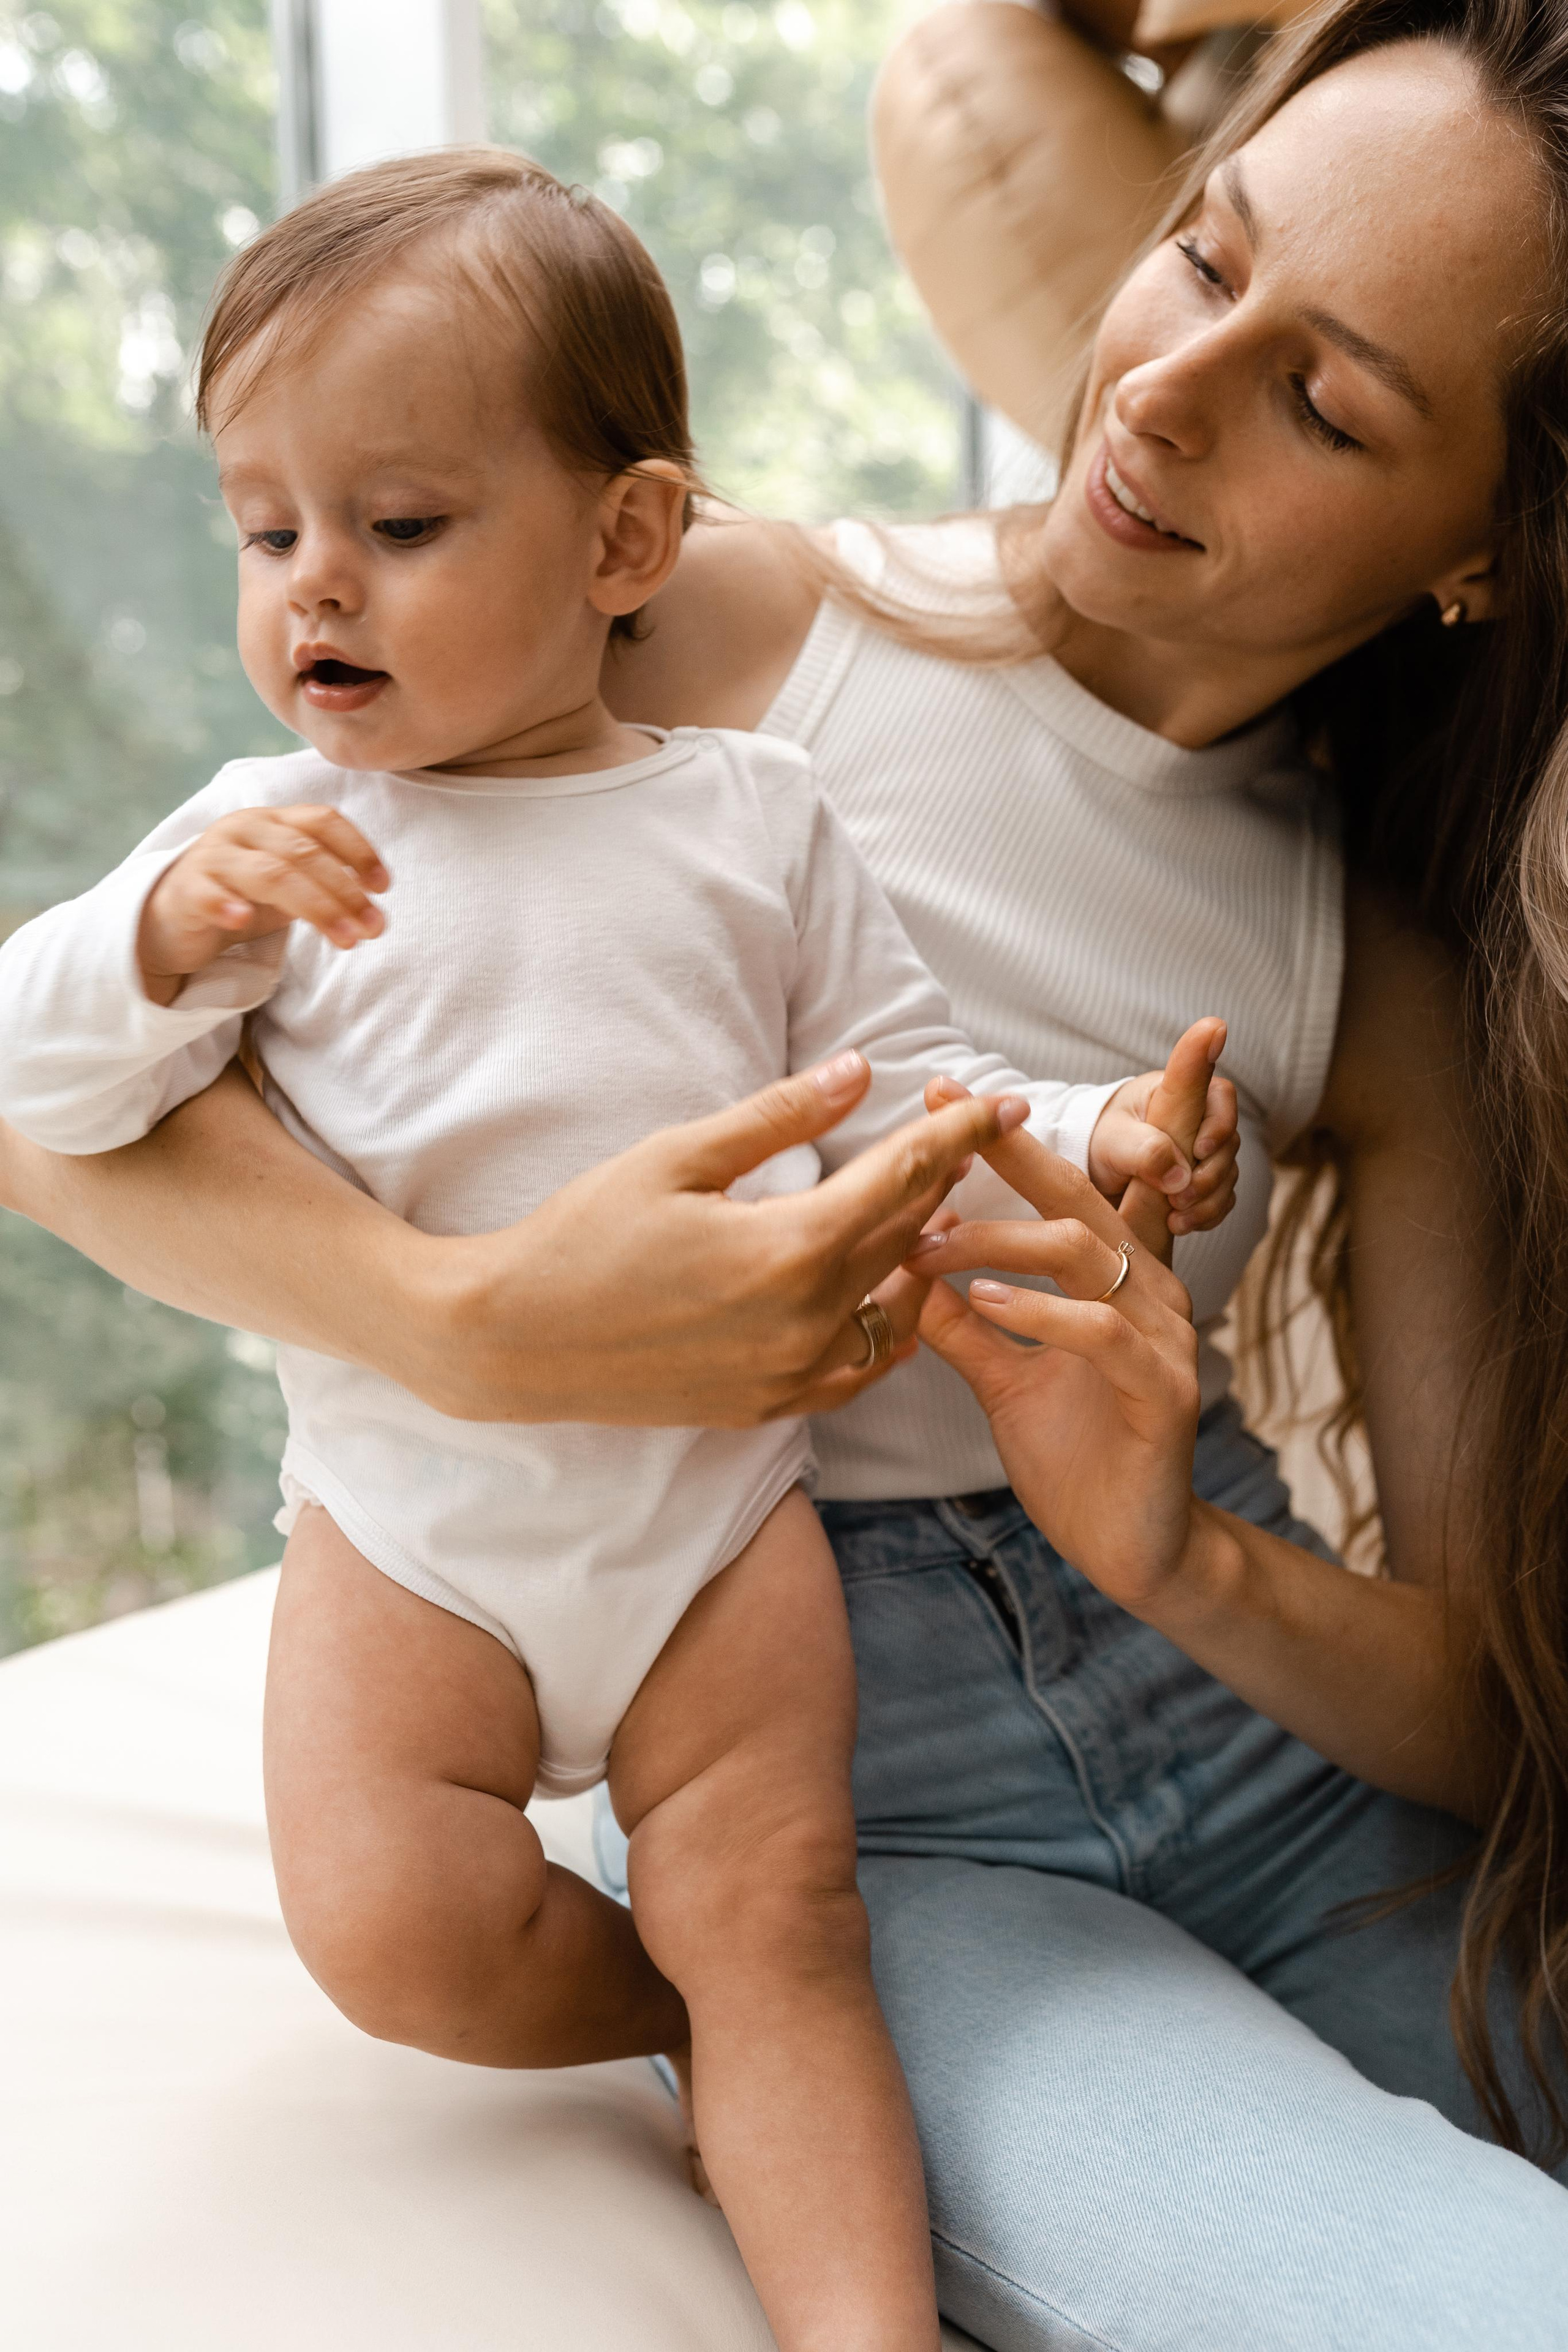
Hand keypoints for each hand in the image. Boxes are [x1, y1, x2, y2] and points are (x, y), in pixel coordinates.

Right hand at [138, 804, 389, 1005]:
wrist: (174, 918)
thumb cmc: (241, 897)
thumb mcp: (288, 886)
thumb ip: (324, 886)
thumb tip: (372, 911)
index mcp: (273, 820)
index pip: (322, 821)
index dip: (358, 850)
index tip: (383, 887)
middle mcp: (244, 829)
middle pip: (304, 852)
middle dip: (345, 891)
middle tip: (373, 928)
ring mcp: (212, 856)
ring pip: (271, 873)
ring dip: (315, 907)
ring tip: (345, 940)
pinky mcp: (185, 889)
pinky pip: (207, 893)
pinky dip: (226, 904)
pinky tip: (244, 920)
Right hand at [425, 1052, 1032, 1426]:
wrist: (515, 1339)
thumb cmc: (584, 1234)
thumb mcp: (679, 1156)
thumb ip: (779, 1117)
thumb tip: (860, 1069)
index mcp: (790, 1246)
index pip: (905, 1176)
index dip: (959, 1132)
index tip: (1001, 1100)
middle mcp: (807, 1320)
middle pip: (910, 1237)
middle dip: (947, 1181)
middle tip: (974, 1139)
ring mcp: (791, 1374)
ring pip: (897, 1310)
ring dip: (922, 1257)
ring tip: (934, 1211)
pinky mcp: (770, 1407)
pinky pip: (860, 1370)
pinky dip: (886, 1329)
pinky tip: (888, 1294)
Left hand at [907, 1124, 1202, 1614]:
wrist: (1133, 1549)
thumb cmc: (1074, 1455)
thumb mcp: (1004, 1377)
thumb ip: (963, 1324)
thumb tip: (903, 1270)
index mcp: (1118, 1280)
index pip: (1071, 1189)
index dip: (1015, 1139)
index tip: (944, 1093)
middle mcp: (1151, 1293)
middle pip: (1081, 1198)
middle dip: (1012, 1150)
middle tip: (939, 1117)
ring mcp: (1166, 1338)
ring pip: (1085, 1255)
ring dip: (1001, 1241)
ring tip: (929, 1240)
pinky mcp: (1165, 1390)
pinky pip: (1102, 1331)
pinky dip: (1040, 1310)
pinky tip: (985, 1300)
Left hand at [1087, 1016, 1238, 1237]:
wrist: (1091, 1171)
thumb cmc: (1099, 1141)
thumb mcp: (1114, 1142)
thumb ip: (1145, 1151)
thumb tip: (1181, 1177)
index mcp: (1179, 1094)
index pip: (1222, 1096)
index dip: (1219, 1124)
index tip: (1198, 1151)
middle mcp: (1199, 1121)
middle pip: (1228, 1144)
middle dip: (1209, 1175)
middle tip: (1178, 1198)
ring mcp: (1204, 1153)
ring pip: (1227, 1175)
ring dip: (1207, 1201)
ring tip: (1175, 1219)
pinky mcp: (1202, 1182)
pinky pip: (1221, 1199)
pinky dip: (1206, 1215)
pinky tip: (1180, 1225)